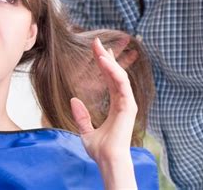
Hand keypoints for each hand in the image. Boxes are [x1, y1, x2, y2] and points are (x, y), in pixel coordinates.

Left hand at [71, 38, 137, 189]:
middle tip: (97, 41)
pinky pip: (121, 83)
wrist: (107, 160)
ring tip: (98, 48)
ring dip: (109, 60)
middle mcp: (123, 101)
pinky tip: (104, 61)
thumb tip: (74, 100)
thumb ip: (81, 116)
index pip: (110, 78)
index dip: (105, 64)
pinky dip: (113, 70)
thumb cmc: (100, 150)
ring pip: (119, 75)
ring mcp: (127, 102)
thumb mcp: (86, 131)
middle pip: (115, 73)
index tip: (99, 50)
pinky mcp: (128, 105)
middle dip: (106, 56)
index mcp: (115, 104)